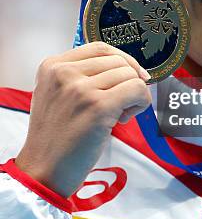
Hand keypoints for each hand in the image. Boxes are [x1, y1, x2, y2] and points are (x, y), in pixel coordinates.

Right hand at [15, 42, 151, 197]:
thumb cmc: (56, 137)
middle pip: (118, 61)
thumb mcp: (57, 95)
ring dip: (134, 95)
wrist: (43, 170)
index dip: (123, 60)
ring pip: (130, 75)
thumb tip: (126, 68)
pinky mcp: (98, 106)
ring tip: (119, 114)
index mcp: (53, 66)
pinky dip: (141, 103)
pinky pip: (137, 90)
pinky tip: (126, 118)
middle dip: (128, 81)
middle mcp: (65, 72)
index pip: (100, 48)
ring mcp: (81, 88)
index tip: (133, 75)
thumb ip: (82, 76)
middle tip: (120, 105)